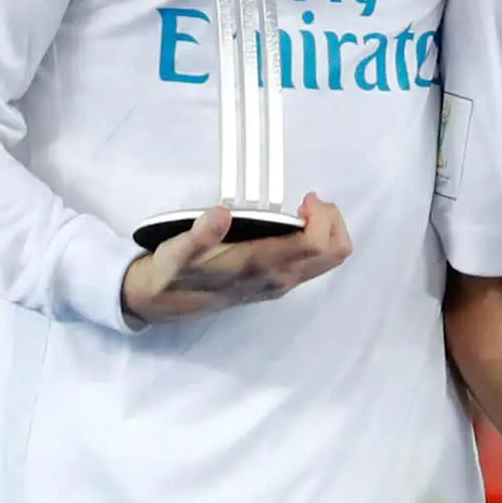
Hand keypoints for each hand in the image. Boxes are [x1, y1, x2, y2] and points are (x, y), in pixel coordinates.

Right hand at [119, 198, 351, 326]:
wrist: (165, 304)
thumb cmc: (174, 272)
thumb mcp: (176, 250)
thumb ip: (199, 235)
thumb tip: (220, 215)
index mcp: (261, 266)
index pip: (317, 244)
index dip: (321, 217)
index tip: (304, 199)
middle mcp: (279, 278)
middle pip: (336, 254)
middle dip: (333, 221)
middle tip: (308, 202)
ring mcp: (281, 283)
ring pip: (329, 260)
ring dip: (326, 230)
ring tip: (301, 211)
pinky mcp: (278, 284)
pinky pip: (316, 264)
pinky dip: (317, 240)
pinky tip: (291, 225)